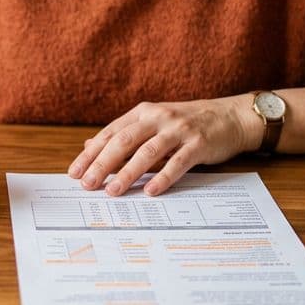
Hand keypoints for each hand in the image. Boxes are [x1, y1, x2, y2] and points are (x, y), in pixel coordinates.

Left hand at [67, 98, 256, 196]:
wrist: (230, 117)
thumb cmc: (187, 124)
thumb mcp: (153, 124)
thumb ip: (124, 134)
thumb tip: (90, 147)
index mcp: (143, 113)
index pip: (110, 133)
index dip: (91, 153)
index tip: (75, 172)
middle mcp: (158, 118)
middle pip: (124, 141)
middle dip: (103, 163)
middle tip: (88, 184)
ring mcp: (179, 129)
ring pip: (148, 151)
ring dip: (128, 172)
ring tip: (113, 190)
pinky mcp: (199, 143)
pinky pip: (178, 162)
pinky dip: (163, 177)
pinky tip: (150, 191)